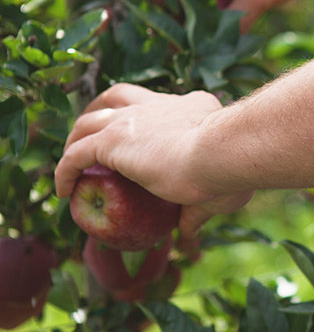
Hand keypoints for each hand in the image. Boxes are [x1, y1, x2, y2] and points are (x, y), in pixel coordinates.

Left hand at [55, 84, 252, 234]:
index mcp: (192, 108)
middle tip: (95, 135)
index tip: (144, 141)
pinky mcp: (113, 140)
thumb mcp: (219, 193)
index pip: (163, 106)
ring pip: (91, 119)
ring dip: (77, 137)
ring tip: (71, 158)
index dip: (149, 119)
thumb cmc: (233, 171)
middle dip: (103, 110)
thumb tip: (188, 235)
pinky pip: (77, 154)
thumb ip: (197, 212)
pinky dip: (65, 170)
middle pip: (120, 97)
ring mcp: (134, 119)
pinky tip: (62, 190)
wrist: (223, 154)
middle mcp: (160, 105)